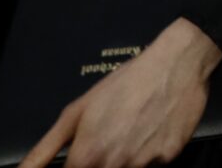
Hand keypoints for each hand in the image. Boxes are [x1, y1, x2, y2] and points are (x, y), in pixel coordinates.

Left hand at [18, 16, 219, 167]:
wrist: (176, 63)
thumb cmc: (123, 83)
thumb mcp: (77, 111)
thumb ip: (45, 149)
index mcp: (86, 156)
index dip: (77, 164)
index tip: (85, 152)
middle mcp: (114, 165)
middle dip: (101, 160)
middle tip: (112, 135)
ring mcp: (143, 164)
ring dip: (125, 157)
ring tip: (134, 129)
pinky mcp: (169, 157)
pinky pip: (153, 164)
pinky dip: (151, 152)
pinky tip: (153, 128)